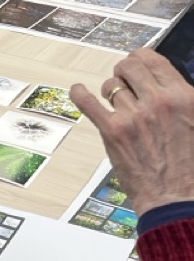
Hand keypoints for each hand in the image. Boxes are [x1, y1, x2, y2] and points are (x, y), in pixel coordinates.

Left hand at [70, 49, 193, 215]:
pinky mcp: (112, 132)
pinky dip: (80, 94)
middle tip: (124, 78)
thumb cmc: (193, 169)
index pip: (154, 61)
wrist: (178, 201)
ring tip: (114, 99)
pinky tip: (78, 91)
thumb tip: (171, 88)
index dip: (142, 59)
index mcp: (184, 97)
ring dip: (110, 89)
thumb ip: (184, 102)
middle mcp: (157, 102)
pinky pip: (87, 102)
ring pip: (110, 85)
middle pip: (129, 66)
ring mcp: (132, 116)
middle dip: (124, 70)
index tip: (138, 62)